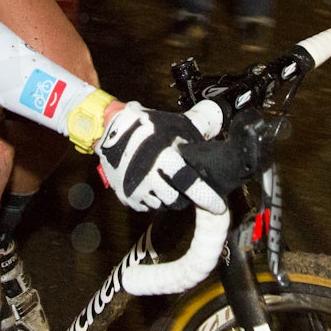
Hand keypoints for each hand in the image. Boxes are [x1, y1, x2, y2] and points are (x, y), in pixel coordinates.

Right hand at [96, 103, 226, 213]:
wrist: (109, 128)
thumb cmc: (147, 125)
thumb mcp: (174, 124)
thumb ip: (198, 128)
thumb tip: (221, 128)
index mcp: (164, 158)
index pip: (190, 184)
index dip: (206, 197)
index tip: (218, 206)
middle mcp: (148, 176)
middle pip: (177, 200)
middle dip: (186, 195)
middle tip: (185, 182)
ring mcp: (135, 188)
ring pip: (163, 205)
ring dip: (169, 197)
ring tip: (167, 178)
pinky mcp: (126, 196)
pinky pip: (148, 206)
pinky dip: (155, 198)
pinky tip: (155, 182)